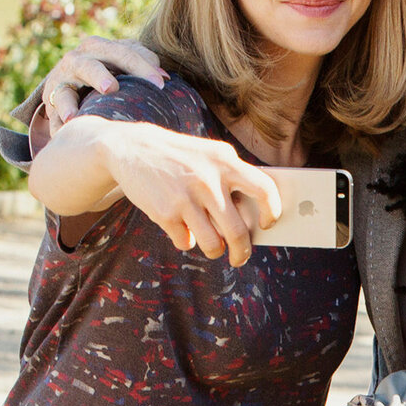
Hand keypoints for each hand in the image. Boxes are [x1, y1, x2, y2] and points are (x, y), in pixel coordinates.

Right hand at [37, 36, 167, 125]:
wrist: (73, 78)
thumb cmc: (111, 68)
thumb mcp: (125, 59)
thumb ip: (144, 61)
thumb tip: (163, 78)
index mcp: (98, 47)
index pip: (121, 53)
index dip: (141, 67)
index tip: (160, 84)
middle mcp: (76, 60)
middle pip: (89, 66)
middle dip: (99, 76)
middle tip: (110, 88)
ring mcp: (60, 83)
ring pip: (63, 93)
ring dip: (68, 104)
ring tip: (73, 117)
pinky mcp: (51, 104)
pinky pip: (52, 118)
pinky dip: (55, 127)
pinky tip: (60, 137)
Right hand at [88, 118, 280, 264]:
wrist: (133, 148)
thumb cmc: (183, 157)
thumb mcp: (211, 155)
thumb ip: (235, 178)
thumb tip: (256, 219)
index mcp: (225, 162)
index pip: (264, 190)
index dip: (272, 211)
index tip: (268, 223)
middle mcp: (208, 180)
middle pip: (237, 232)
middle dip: (242, 252)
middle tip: (241, 257)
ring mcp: (185, 198)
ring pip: (213, 245)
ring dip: (215, 251)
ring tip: (213, 246)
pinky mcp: (164, 213)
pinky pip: (186, 243)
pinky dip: (186, 241)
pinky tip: (182, 228)